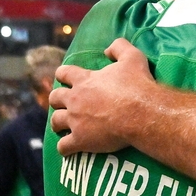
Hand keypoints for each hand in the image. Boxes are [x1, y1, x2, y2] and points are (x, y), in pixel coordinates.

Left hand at [50, 38, 157, 156]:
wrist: (141, 113)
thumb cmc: (137, 85)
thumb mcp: (132, 57)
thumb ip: (119, 47)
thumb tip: (107, 49)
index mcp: (84, 80)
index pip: (64, 73)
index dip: (64, 75)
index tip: (66, 78)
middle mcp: (75, 99)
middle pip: (54, 98)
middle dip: (58, 100)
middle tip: (66, 104)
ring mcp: (75, 120)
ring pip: (55, 122)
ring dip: (59, 123)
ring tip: (64, 126)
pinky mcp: (80, 140)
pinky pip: (63, 146)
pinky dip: (65, 147)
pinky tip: (69, 148)